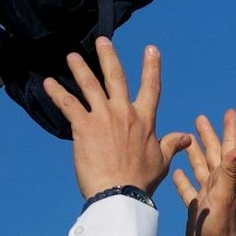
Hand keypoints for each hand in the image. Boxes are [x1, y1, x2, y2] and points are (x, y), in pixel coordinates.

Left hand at [43, 38, 193, 197]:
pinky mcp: (84, 126)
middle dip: (108, 57)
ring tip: (71, 56)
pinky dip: (57, 93)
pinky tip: (47, 83)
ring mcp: (103, 117)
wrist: (120, 194)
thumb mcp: (161, 161)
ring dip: (80, 69)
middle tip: (102, 41)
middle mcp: (124, 112)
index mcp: (144, 120)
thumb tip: (187, 137)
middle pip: (116, 77)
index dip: (151, 67)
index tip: (151, 50)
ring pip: (90, 85)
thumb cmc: (140, 181)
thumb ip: (171, 144)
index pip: (151, 87)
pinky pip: (68, 104)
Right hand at [170, 109, 235, 235]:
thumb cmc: (220, 229)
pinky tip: (176, 171)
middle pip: (213, 154)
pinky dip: (182, 179)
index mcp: (227, 179)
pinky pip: (188, 189)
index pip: (229, 148)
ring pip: (200, 168)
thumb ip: (231, 171)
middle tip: (201, 118)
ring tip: (187, 139)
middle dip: (208, 135)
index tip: (229, 112)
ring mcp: (207, 196)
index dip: (229, 130)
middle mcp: (219, 185)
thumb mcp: (224, 196)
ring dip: (195, 153)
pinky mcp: (196, 208)